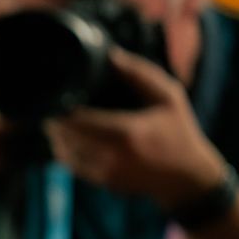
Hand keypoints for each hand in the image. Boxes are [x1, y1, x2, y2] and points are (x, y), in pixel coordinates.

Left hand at [44, 47, 226, 207]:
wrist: (188, 178)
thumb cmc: (179, 132)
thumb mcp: (169, 98)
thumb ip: (140, 74)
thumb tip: (112, 55)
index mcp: (127, 131)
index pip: (79, 120)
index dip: (62, 110)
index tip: (56, 97)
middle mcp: (113, 154)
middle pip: (66, 137)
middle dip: (55, 123)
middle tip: (50, 108)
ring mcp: (106, 172)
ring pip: (65, 154)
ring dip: (56, 138)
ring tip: (55, 123)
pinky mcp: (104, 182)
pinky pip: (73, 168)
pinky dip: (65, 154)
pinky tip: (65, 141)